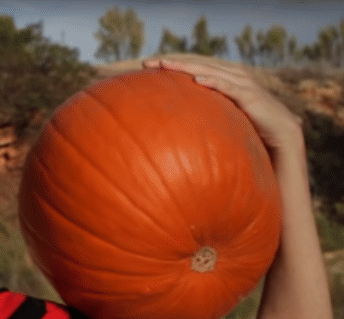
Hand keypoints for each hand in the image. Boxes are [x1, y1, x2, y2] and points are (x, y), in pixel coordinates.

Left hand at [142, 56, 301, 155]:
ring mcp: (245, 87)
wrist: (282, 144)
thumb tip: (174, 132)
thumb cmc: (250, 136)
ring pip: (212, 72)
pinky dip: (216, 82)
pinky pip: (232, 88)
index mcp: (227, 83)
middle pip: (200, 66)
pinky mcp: (253, 98)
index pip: (196, 70)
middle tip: (148, 63)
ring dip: (189, 68)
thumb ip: (204, 120)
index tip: (147, 67)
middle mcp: (235, 79)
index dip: (174, 67)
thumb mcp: (221, 124)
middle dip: (174, 63)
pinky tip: (199, 80)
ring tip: (166, 65)